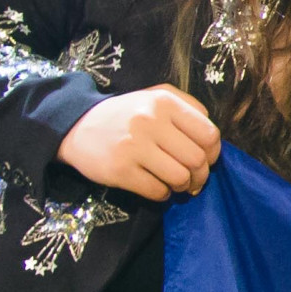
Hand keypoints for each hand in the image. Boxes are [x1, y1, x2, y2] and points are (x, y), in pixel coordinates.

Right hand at [58, 84, 220, 200]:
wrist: (77, 127)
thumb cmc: (125, 114)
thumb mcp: (155, 97)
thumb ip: (188, 108)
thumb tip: (212, 138)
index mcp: (164, 102)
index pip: (208, 134)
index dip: (214, 153)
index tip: (207, 159)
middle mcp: (150, 121)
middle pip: (197, 159)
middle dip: (201, 175)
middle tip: (194, 179)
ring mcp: (134, 146)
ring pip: (180, 178)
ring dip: (183, 186)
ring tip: (176, 183)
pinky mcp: (120, 170)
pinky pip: (158, 191)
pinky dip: (164, 194)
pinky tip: (157, 186)